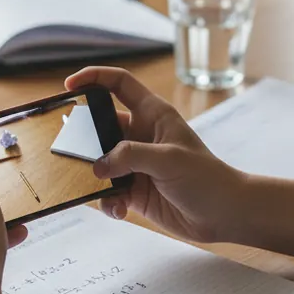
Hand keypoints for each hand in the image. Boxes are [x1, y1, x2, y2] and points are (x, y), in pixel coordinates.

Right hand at [65, 67, 248, 245]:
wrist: (225, 215)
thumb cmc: (207, 178)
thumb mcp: (169, 159)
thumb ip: (130, 156)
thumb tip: (98, 166)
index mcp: (152, 115)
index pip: (119, 84)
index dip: (94, 77)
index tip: (69, 85)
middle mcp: (141, 136)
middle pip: (100, 127)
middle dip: (83, 140)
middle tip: (69, 151)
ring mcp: (136, 164)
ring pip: (99, 163)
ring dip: (94, 177)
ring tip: (99, 187)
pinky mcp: (134, 191)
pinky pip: (108, 192)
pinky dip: (108, 201)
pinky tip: (120, 209)